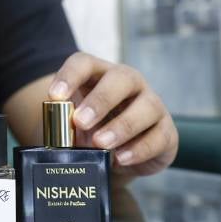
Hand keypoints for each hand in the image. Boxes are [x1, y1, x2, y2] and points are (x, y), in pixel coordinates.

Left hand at [48, 52, 176, 176]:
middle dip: (100, 100)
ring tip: (100, 144)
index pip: (84, 63)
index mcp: (100, 75)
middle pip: (121, 78)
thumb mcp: (74, 126)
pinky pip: (158, 136)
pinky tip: (121, 158)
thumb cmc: (92, 132)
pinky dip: (139, 149)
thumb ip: (63, 125)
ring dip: (122, 126)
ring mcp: (152, 105)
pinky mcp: (166, 131)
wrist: (120, 156)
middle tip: (80, 121)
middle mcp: (130, 83)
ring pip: (146, 106)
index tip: (55, 96)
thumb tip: (54, 137)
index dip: (69, 76)